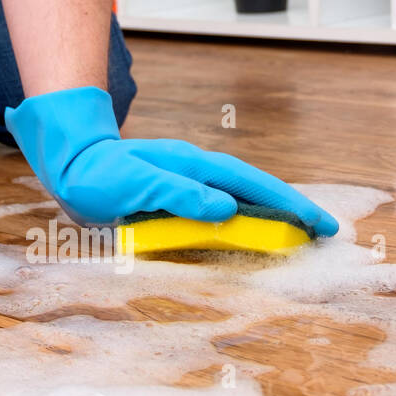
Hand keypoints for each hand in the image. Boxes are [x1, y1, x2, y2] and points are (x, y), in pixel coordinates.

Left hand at [4, 86, 338, 234]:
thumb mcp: (135, 186)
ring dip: (273, 215)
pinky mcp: (179, 193)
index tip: (320, 224)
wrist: (68, 161)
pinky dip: (246, 218)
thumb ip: (179, 196)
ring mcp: (190, 181)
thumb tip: (228, 208)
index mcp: (194, 166)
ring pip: (242, 197)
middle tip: (327, 232)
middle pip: (257, 189)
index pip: (253, 185)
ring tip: (301, 234)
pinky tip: (254, 231)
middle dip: (293, 209)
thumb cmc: (97, 175)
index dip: (289, 205)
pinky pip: (223, 206)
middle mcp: (198, 170)